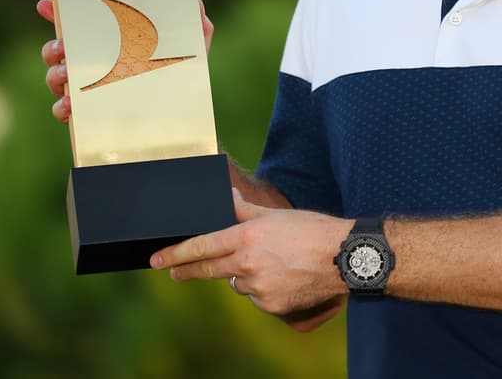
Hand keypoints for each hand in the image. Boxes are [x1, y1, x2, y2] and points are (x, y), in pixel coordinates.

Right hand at [37, 0, 214, 122]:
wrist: (182, 124)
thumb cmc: (181, 81)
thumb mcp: (192, 52)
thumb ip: (198, 28)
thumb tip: (197, 4)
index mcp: (110, 43)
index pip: (78, 23)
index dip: (57, 12)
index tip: (45, 4)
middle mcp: (92, 64)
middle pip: (57, 50)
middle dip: (53, 46)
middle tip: (62, 46)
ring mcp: (86, 90)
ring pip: (55, 77)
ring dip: (54, 74)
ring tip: (65, 73)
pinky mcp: (86, 116)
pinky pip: (62, 111)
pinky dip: (61, 106)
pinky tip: (70, 104)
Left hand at [152, 189, 350, 324]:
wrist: (344, 258)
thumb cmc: (312, 230)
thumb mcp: (275, 214)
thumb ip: (244, 208)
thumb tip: (225, 196)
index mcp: (247, 237)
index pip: (202, 246)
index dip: (177, 253)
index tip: (157, 259)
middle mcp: (248, 264)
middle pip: (208, 269)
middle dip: (186, 269)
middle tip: (171, 271)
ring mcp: (259, 288)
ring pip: (236, 283)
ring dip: (241, 275)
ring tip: (269, 263)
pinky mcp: (272, 305)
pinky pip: (257, 298)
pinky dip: (262, 289)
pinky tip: (282, 278)